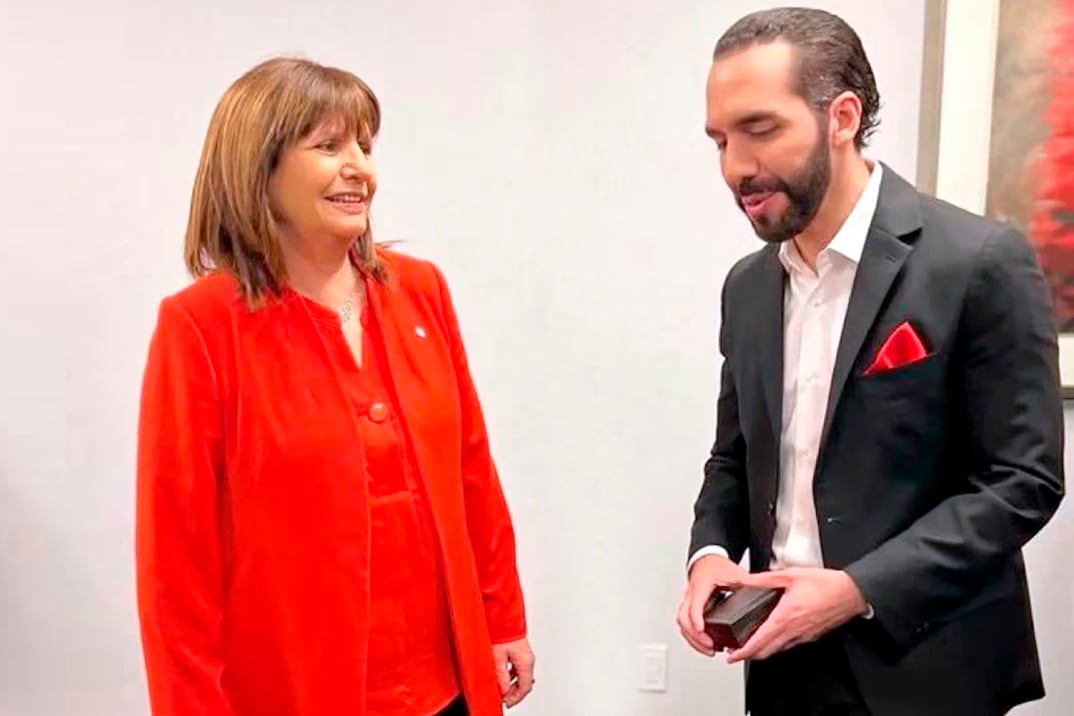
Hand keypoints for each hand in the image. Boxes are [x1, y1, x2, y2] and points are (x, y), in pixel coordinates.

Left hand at [492, 637, 534, 707]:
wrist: (504, 616)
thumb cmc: (503, 631)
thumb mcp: (498, 656)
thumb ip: (501, 676)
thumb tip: (502, 690)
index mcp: (526, 661)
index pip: (525, 687)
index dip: (516, 698)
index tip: (507, 703)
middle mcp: (528, 658)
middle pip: (525, 682)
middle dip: (515, 692)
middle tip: (505, 698)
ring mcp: (525, 654)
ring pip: (522, 675)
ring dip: (513, 684)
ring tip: (502, 688)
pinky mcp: (520, 650)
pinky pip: (519, 667)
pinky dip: (512, 675)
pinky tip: (503, 675)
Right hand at [676, 554, 749, 656]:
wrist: (708, 560)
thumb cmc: (718, 566)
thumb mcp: (735, 573)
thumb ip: (747, 583)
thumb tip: (763, 592)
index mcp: (702, 584)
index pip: (695, 603)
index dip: (697, 618)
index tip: (702, 630)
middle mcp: (691, 593)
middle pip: (684, 617)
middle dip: (695, 636)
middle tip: (710, 646)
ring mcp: (688, 600)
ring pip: (682, 623)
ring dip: (693, 639)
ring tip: (709, 649)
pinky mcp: (689, 607)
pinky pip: (685, 624)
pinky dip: (693, 636)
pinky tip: (705, 643)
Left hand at [724, 567, 868, 663]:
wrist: (852, 592)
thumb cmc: (826, 584)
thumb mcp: (791, 575)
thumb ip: (765, 579)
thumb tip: (746, 580)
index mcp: (786, 616)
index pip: (760, 641)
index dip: (744, 651)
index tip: (732, 656)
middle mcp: (794, 631)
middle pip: (767, 651)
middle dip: (749, 655)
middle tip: (735, 654)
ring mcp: (803, 636)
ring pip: (778, 650)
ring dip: (762, 651)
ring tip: (749, 646)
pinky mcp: (811, 636)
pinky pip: (789, 645)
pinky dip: (776, 646)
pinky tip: (772, 638)